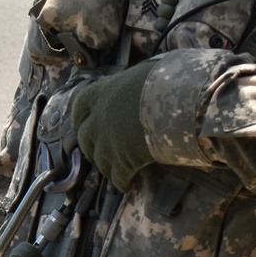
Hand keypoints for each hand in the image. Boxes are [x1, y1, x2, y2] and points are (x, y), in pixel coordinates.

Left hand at [70, 60, 158, 191]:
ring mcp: (108, 142)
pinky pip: (118, 177)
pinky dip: (122, 181)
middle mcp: (99, 119)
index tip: (82, 123)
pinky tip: (127, 184)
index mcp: (101, 94)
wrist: (176, 103)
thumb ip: (132, 82)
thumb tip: (143, 78)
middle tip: (99, 150)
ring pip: (99, 161)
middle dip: (91, 146)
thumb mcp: (143, 72)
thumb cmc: (165, 80)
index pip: (79, 108)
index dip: (80, 118)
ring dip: (106, 166)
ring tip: (115, 170)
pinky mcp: (123, 161)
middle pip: (85, 138)